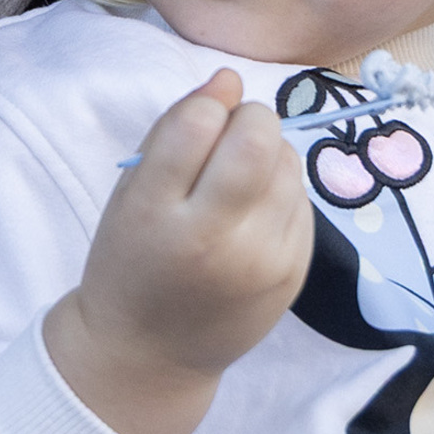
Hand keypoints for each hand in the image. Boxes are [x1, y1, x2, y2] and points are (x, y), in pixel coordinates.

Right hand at [46, 69, 313, 433]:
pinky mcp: (295, 271)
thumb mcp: (131, 194)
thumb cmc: (132, 261)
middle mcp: (214, 238)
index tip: (199, 121)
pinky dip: (281, 191)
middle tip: (228, 140)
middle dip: (248, 120)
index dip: (205, 106)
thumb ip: (173, 131)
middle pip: (259, 136)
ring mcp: (262, 259)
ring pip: (289, 162)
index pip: (197, 122)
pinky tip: (253, 217)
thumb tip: (228, 78)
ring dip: (267, 156)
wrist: (151, 355)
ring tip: (236, 187)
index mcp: (157, 214)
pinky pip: (302, 198)